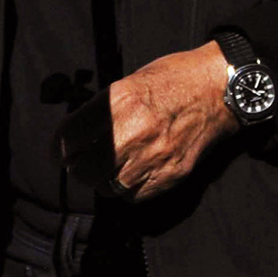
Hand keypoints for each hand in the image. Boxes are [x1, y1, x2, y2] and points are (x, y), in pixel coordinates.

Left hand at [58, 41, 237, 202]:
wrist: (219, 90)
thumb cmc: (174, 79)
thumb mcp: (130, 81)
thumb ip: (104, 110)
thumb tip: (78, 134)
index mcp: (119, 102)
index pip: (70, 137)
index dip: (58, 147)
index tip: (58, 151)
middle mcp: (133, 132)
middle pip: (85, 169)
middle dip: (78, 167)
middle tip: (80, 162)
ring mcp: (153, 157)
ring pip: (107, 187)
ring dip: (102, 180)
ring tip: (107, 168)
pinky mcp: (170, 175)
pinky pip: (134, 197)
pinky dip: (127, 190)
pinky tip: (130, 174)